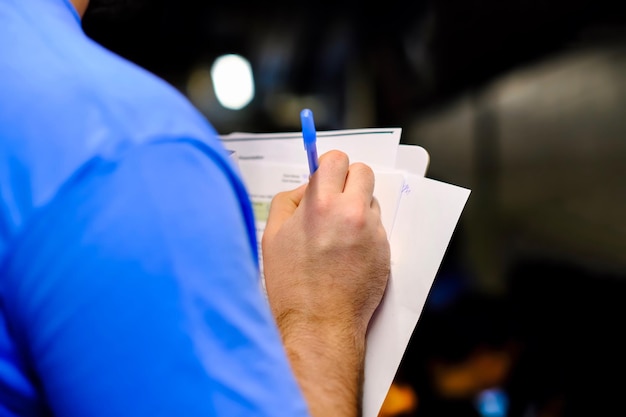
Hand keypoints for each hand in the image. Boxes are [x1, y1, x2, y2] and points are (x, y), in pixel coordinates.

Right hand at [262, 150, 390, 416]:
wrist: (318, 325)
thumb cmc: (290, 285)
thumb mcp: (271, 236)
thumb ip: (287, 202)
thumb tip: (304, 187)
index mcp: (320, 204)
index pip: (336, 160)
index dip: (329, 166)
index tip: (324, 176)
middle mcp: (352, 213)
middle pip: (363, 172)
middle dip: (349, 180)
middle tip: (334, 199)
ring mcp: (373, 232)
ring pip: (371, 201)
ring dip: (357, 207)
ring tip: (338, 234)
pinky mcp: (386, 251)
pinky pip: (377, 227)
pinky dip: (365, 232)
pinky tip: (348, 254)